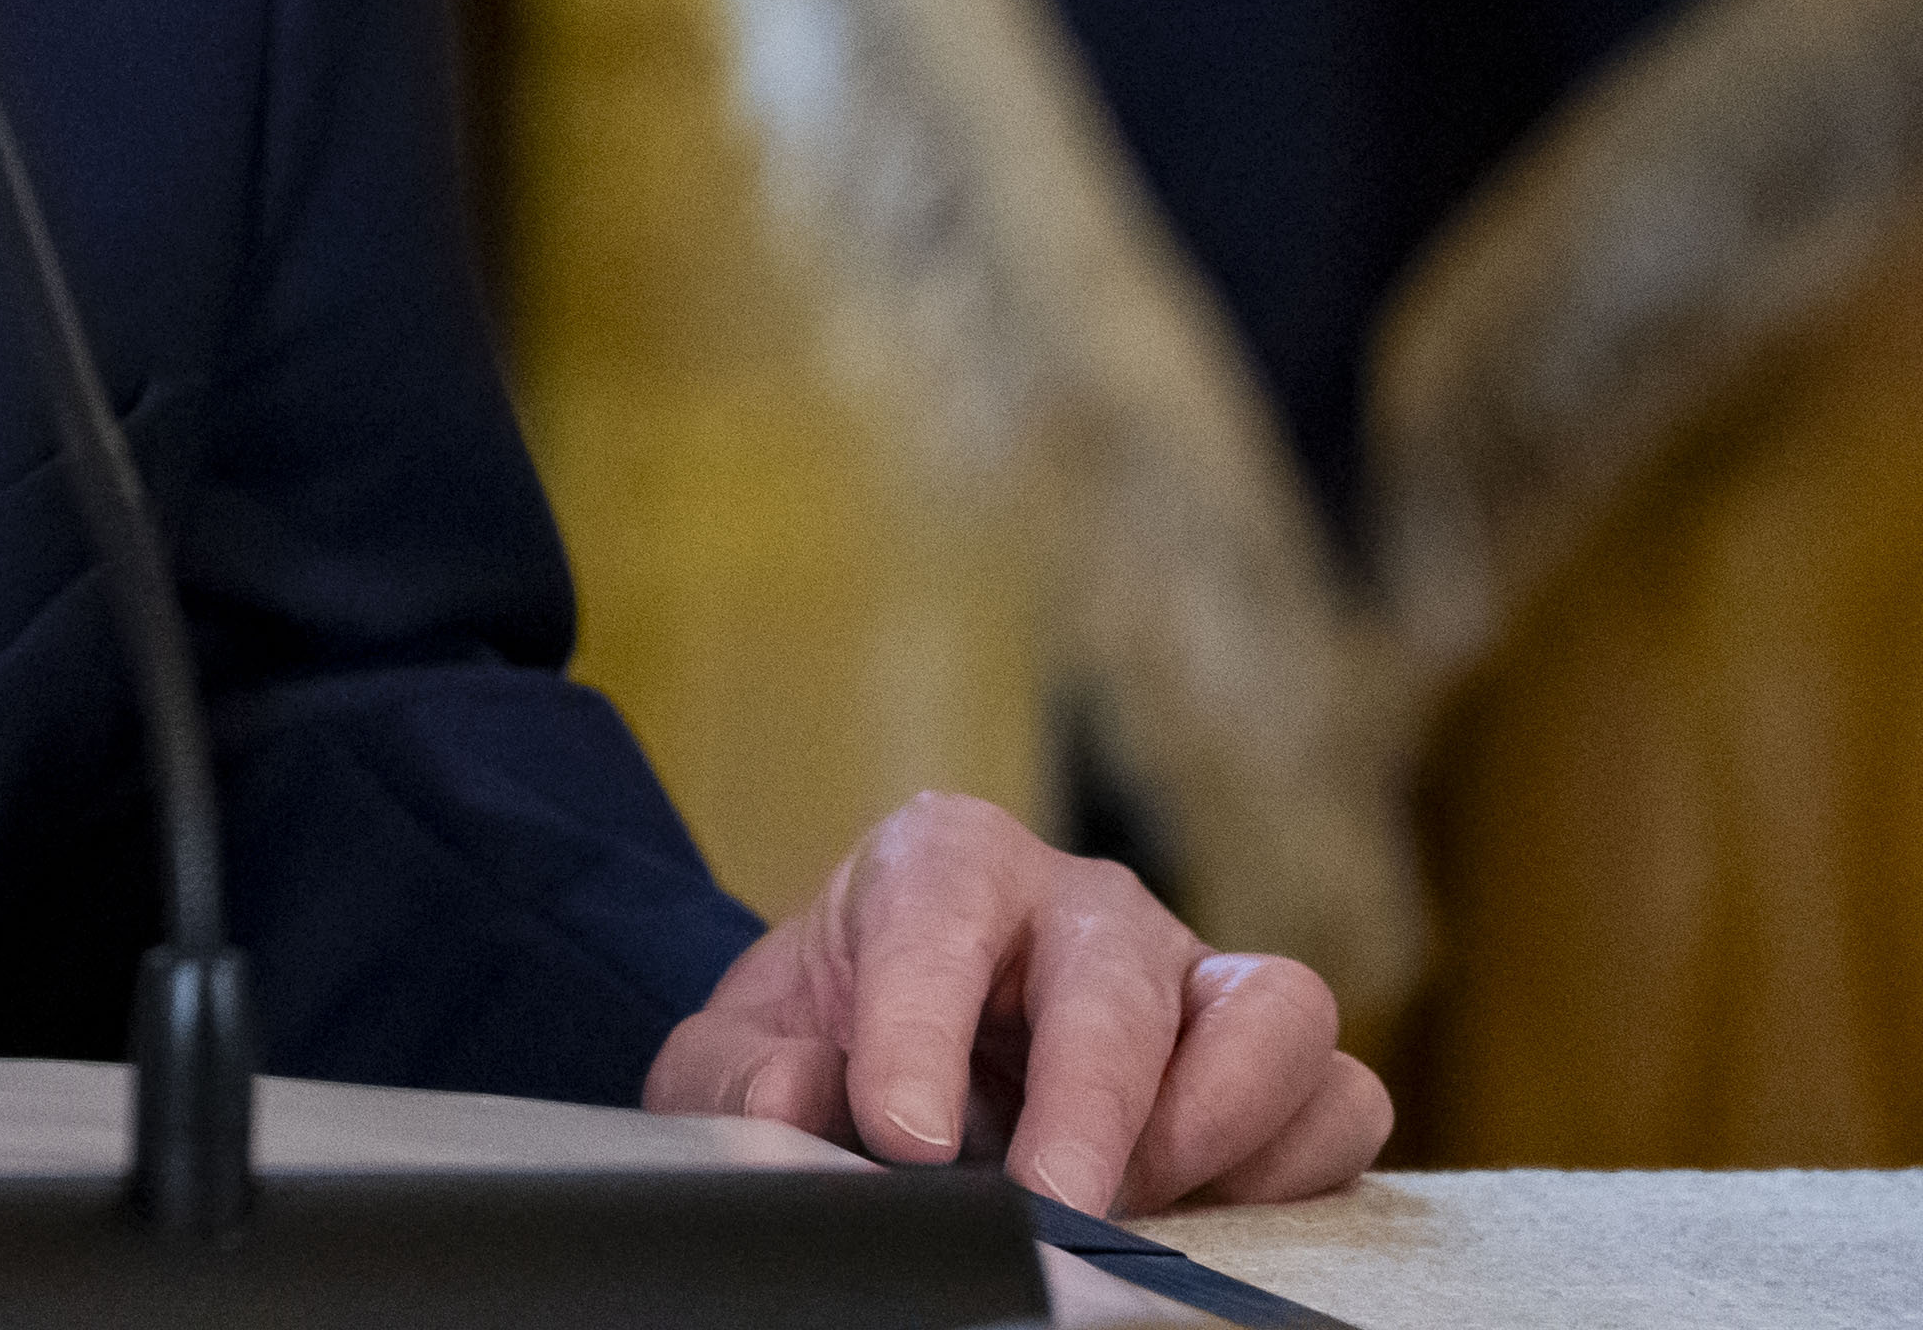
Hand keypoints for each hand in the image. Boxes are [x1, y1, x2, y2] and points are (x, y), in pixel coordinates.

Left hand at [642, 791, 1392, 1213]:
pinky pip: (1337, 1098)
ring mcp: (1191, 978)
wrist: (896, 1071)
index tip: (899, 1136)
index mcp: (943, 864)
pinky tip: (1209, 1211)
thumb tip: (804, 1099)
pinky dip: (1293, 1163)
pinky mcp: (1269, 1064)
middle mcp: (1082, 904)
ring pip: (1275, 1012)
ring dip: (1218, 1120)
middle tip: (1050, 1206)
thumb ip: (741, 1077)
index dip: (918, 1027)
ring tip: (1138, 1201)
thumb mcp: (738, 1057)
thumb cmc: (826, 1048)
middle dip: (1089, 1101)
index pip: (939, 912)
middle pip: (1116, 972)